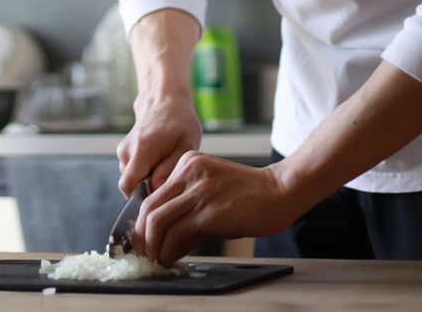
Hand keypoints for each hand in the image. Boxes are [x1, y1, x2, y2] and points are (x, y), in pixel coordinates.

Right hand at [117, 92, 201, 194]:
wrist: (164, 101)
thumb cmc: (180, 122)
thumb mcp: (186, 146)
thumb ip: (170, 170)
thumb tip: (156, 190)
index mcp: (142, 149)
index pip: (128, 186)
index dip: (142, 198)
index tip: (161, 197)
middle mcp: (127, 151)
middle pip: (132, 186)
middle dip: (149, 188)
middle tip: (170, 177)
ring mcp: (123, 151)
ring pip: (133, 179)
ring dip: (148, 179)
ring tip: (166, 164)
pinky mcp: (124, 152)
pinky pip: (133, 171)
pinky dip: (145, 171)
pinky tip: (159, 160)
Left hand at [133, 152, 294, 266]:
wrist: (280, 190)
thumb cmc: (249, 193)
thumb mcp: (212, 187)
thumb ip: (188, 205)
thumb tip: (167, 239)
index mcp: (188, 162)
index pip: (153, 193)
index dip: (142, 220)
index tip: (143, 238)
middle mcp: (189, 173)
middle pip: (148, 207)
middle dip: (141, 236)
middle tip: (144, 253)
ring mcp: (199, 192)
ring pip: (157, 221)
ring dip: (152, 246)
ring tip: (156, 259)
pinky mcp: (209, 212)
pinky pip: (177, 234)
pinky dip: (168, 251)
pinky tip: (172, 259)